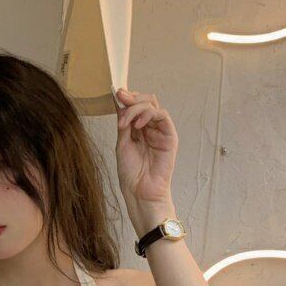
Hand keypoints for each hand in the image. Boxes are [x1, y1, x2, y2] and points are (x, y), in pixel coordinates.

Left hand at [113, 87, 177, 218]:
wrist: (140, 191)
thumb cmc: (131, 172)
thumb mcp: (122, 142)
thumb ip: (123, 122)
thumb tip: (119, 100)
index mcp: (138, 129)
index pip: (136, 105)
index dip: (127, 98)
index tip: (116, 94)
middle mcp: (150, 128)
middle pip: (146, 101)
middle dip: (132, 98)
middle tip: (121, 99)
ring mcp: (161, 131)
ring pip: (153, 105)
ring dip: (137, 108)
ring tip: (125, 122)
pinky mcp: (170, 136)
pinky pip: (162, 115)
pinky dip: (148, 115)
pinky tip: (137, 125)